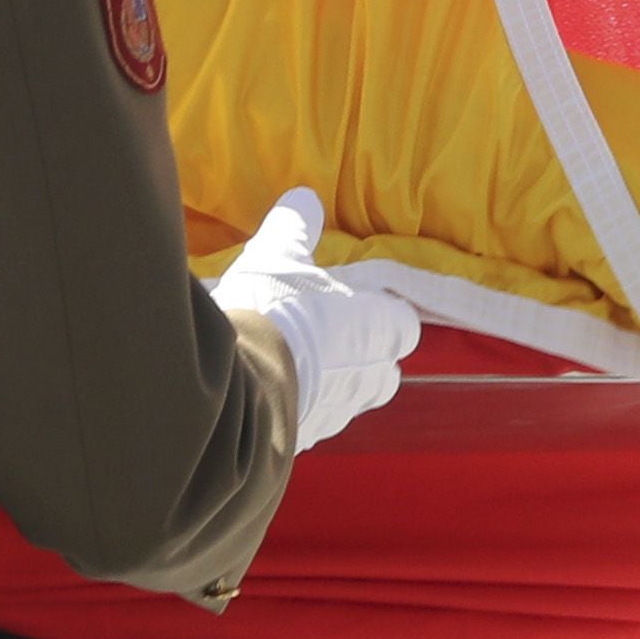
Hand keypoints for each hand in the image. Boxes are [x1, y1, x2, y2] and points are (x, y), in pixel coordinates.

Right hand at [212, 187, 419, 447]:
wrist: (234, 385)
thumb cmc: (271, 309)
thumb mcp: (278, 256)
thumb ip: (294, 228)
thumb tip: (304, 198)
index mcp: (378, 328)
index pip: (405, 326)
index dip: (387, 316)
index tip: (360, 304)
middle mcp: (369, 376)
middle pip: (386, 373)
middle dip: (367, 360)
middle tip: (330, 337)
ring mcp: (339, 414)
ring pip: (351, 402)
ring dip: (333, 387)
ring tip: (297, 366)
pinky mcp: (305, 440)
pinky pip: (313, 424)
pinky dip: (300, 410)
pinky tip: (273, 392)